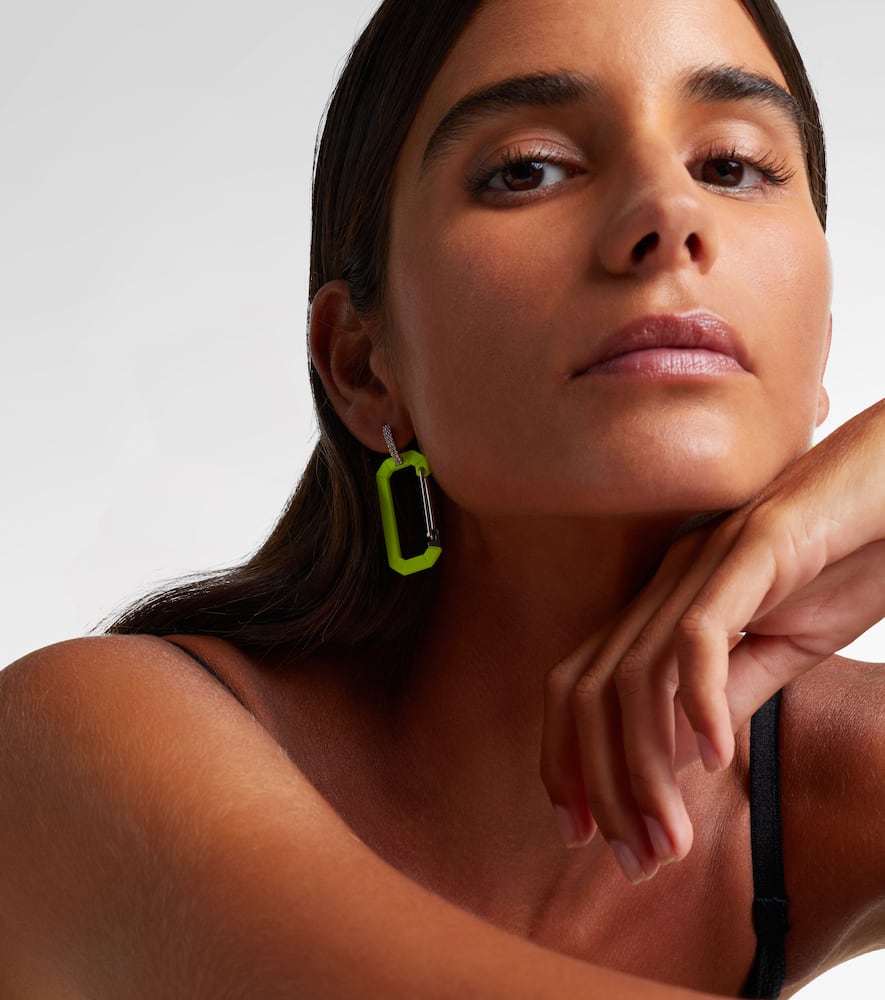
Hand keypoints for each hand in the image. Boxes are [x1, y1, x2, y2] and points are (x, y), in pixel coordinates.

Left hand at [541, 399, 884, 882]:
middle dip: (600, 784)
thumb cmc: (842, 560)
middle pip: (589, 691)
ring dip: (647, 767)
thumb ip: (729, 694)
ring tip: (674, 837)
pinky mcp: (753, 548)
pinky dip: (700, 702)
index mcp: (661, 607)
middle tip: (636, 860)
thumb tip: (682, 759)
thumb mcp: (781, 648)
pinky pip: (701, 633)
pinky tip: (718, 757)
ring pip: (635, 677)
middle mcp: (664, 585)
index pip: (579, 689)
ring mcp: (703, 564)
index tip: (581, 834)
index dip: (566, 761)